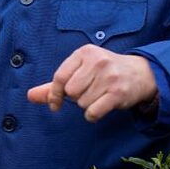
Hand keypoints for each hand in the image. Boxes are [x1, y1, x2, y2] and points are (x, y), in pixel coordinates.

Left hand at [27, 44, 156, 121]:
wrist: (139, 73)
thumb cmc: (103, 72)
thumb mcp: (79, 71)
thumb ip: (54, 85)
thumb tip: (29, 96)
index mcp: (84, 53)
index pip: (60, 78)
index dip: (54, 94)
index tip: (55, 104)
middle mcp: (97, 61)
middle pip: (71, 92)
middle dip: (76, 97)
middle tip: (89, 91)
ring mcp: (109, 77)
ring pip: (82, 103)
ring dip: (87, 105)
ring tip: (99, 95)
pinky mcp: (118, 93)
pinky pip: (93, 112)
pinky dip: (93, 115)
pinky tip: (100, 108)